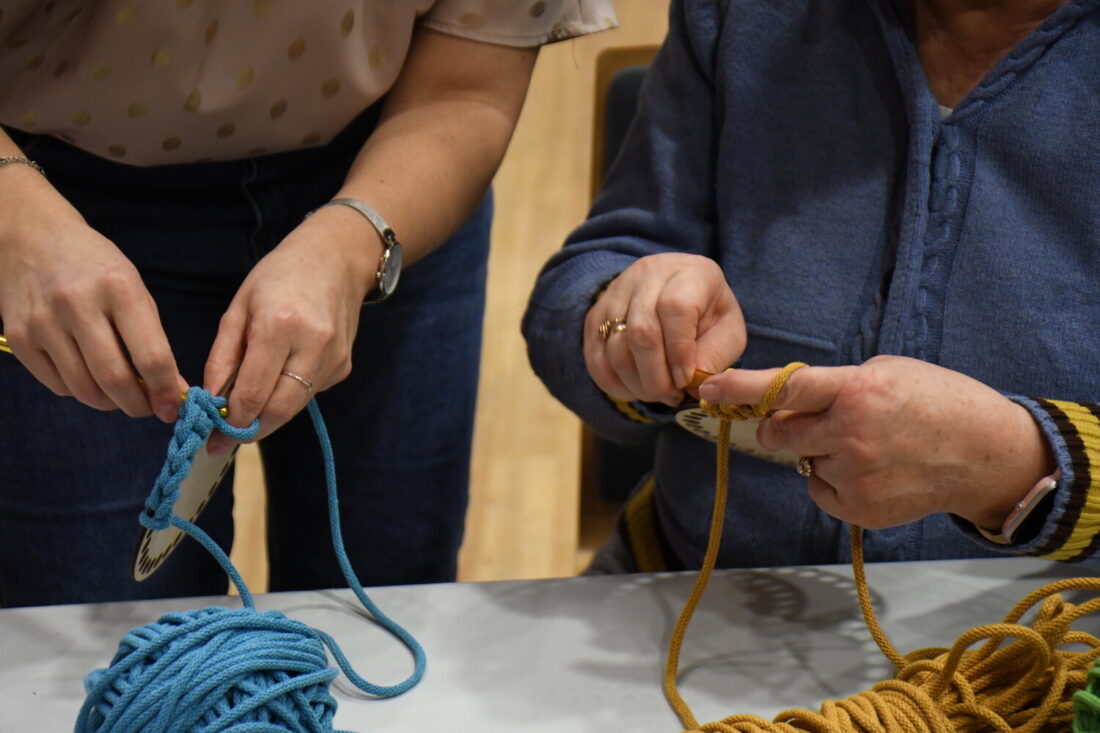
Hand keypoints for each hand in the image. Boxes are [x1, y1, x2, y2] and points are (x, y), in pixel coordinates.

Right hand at [0, 198, 182, 420]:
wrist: (34, 238)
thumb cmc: (96, 267)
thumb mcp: (135, 291)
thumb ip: (154, 341)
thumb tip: (172, 391)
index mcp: (119, 289)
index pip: (150, 355)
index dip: (165, 391)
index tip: (173, 408)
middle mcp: (78, 304)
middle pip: (114, 379)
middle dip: (138, 406)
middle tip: (148, 409)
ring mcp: (44, 322)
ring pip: (84, 389)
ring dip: (110, 403)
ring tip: (121, 396)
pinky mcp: (19, 337)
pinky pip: (57, 385)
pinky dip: (80, 392)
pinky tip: (90, 379)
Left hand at [204, 205, 377, 453]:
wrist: (336, 259)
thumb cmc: (280, 276)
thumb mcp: (238, 308)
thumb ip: (223, 356)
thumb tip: (212, 398)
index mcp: (279, 327)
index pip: (252, 392)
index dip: (230, 421)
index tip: (211, 438)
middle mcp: (312, 346)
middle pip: (279, 409)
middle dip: (248, 430)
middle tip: (223, 441)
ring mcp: (334, 359)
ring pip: (295, 406)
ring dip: (267, 416)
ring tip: (244, 415)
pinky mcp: (344, 366)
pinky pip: (309, 393)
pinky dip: (288, 395)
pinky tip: (278, 379)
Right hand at [583, 253, 745, 406]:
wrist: (678, 294)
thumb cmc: (708, 316)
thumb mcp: (729, 332)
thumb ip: (715, 355)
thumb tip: (692, 383)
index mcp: (691, 273)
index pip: (676, 308)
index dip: (679, 351)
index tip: (685, 380)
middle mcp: (649, 275)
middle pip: (641, 331)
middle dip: (655, 376)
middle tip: (670, 396)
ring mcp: (617, 292)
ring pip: (615, 346)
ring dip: (635, 382)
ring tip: (656, 395)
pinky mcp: (596, 313)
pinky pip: (595, 354)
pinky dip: (612, 382)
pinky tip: (633, 391)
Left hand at [697, 356, 1055, 529]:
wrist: (984, 454)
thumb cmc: (936, 402)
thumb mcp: (886, 372)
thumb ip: (833, 387)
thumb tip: (786, 403)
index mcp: (856, 391)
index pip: (784, 388)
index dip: (739, 388)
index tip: (706, 388)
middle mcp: (850, 434)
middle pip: (779, 432)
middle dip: (784, 426)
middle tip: (816, 422)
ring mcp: (855, 476)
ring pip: (803, 462)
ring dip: (820, 454)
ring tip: (870, 447)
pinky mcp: (860, 508)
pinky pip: (820, 491)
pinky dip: (834, 481)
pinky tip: (873, 471)